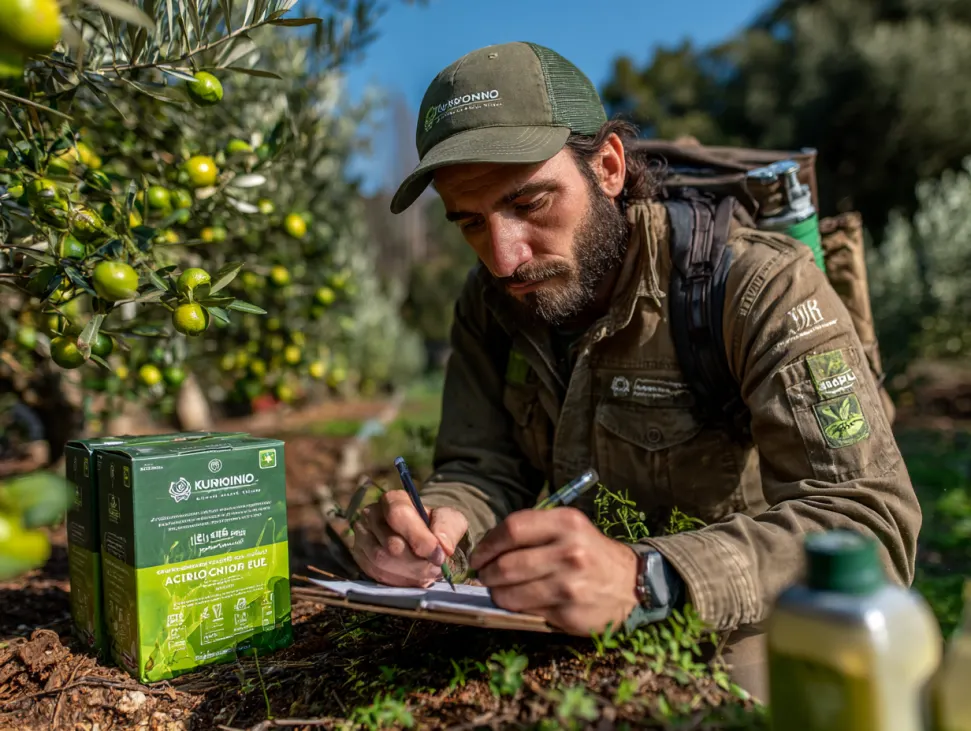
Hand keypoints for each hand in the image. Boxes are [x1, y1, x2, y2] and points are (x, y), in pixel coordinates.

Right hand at [350, 490, 467, 586]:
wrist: (422, 539)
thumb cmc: (435, 526)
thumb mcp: (450, 520)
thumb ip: (449, 529)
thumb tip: (443, 548)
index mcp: (393, 500)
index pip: (398, 515)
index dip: (419, 538)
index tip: (439, 555)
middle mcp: (371, 516)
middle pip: (390, 544)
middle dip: (417, 562)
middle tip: (436, 569)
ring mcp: (362, 538)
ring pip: (382, 562)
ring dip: (409, 573)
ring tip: (427, 574)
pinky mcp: (360, 559)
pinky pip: (376, 575)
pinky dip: (399, 581)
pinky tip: (413, 578)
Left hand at [470, 507, 638, 634]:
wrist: (632, 583)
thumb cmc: (590, 552)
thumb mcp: (569, 528)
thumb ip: (532, 531)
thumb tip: (487, 547)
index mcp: (566, 523)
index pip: (512, 529)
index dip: (487, 544)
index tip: (478, 555)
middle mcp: (570, 552)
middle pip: (507, 564)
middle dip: (486, 573)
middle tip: (484, 575)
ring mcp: (570, 585)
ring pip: (511, 593)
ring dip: (496, 593)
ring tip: (498, 590)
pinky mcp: (570, 613)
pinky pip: (527, 612)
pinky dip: (516, 608)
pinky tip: (521, 602)